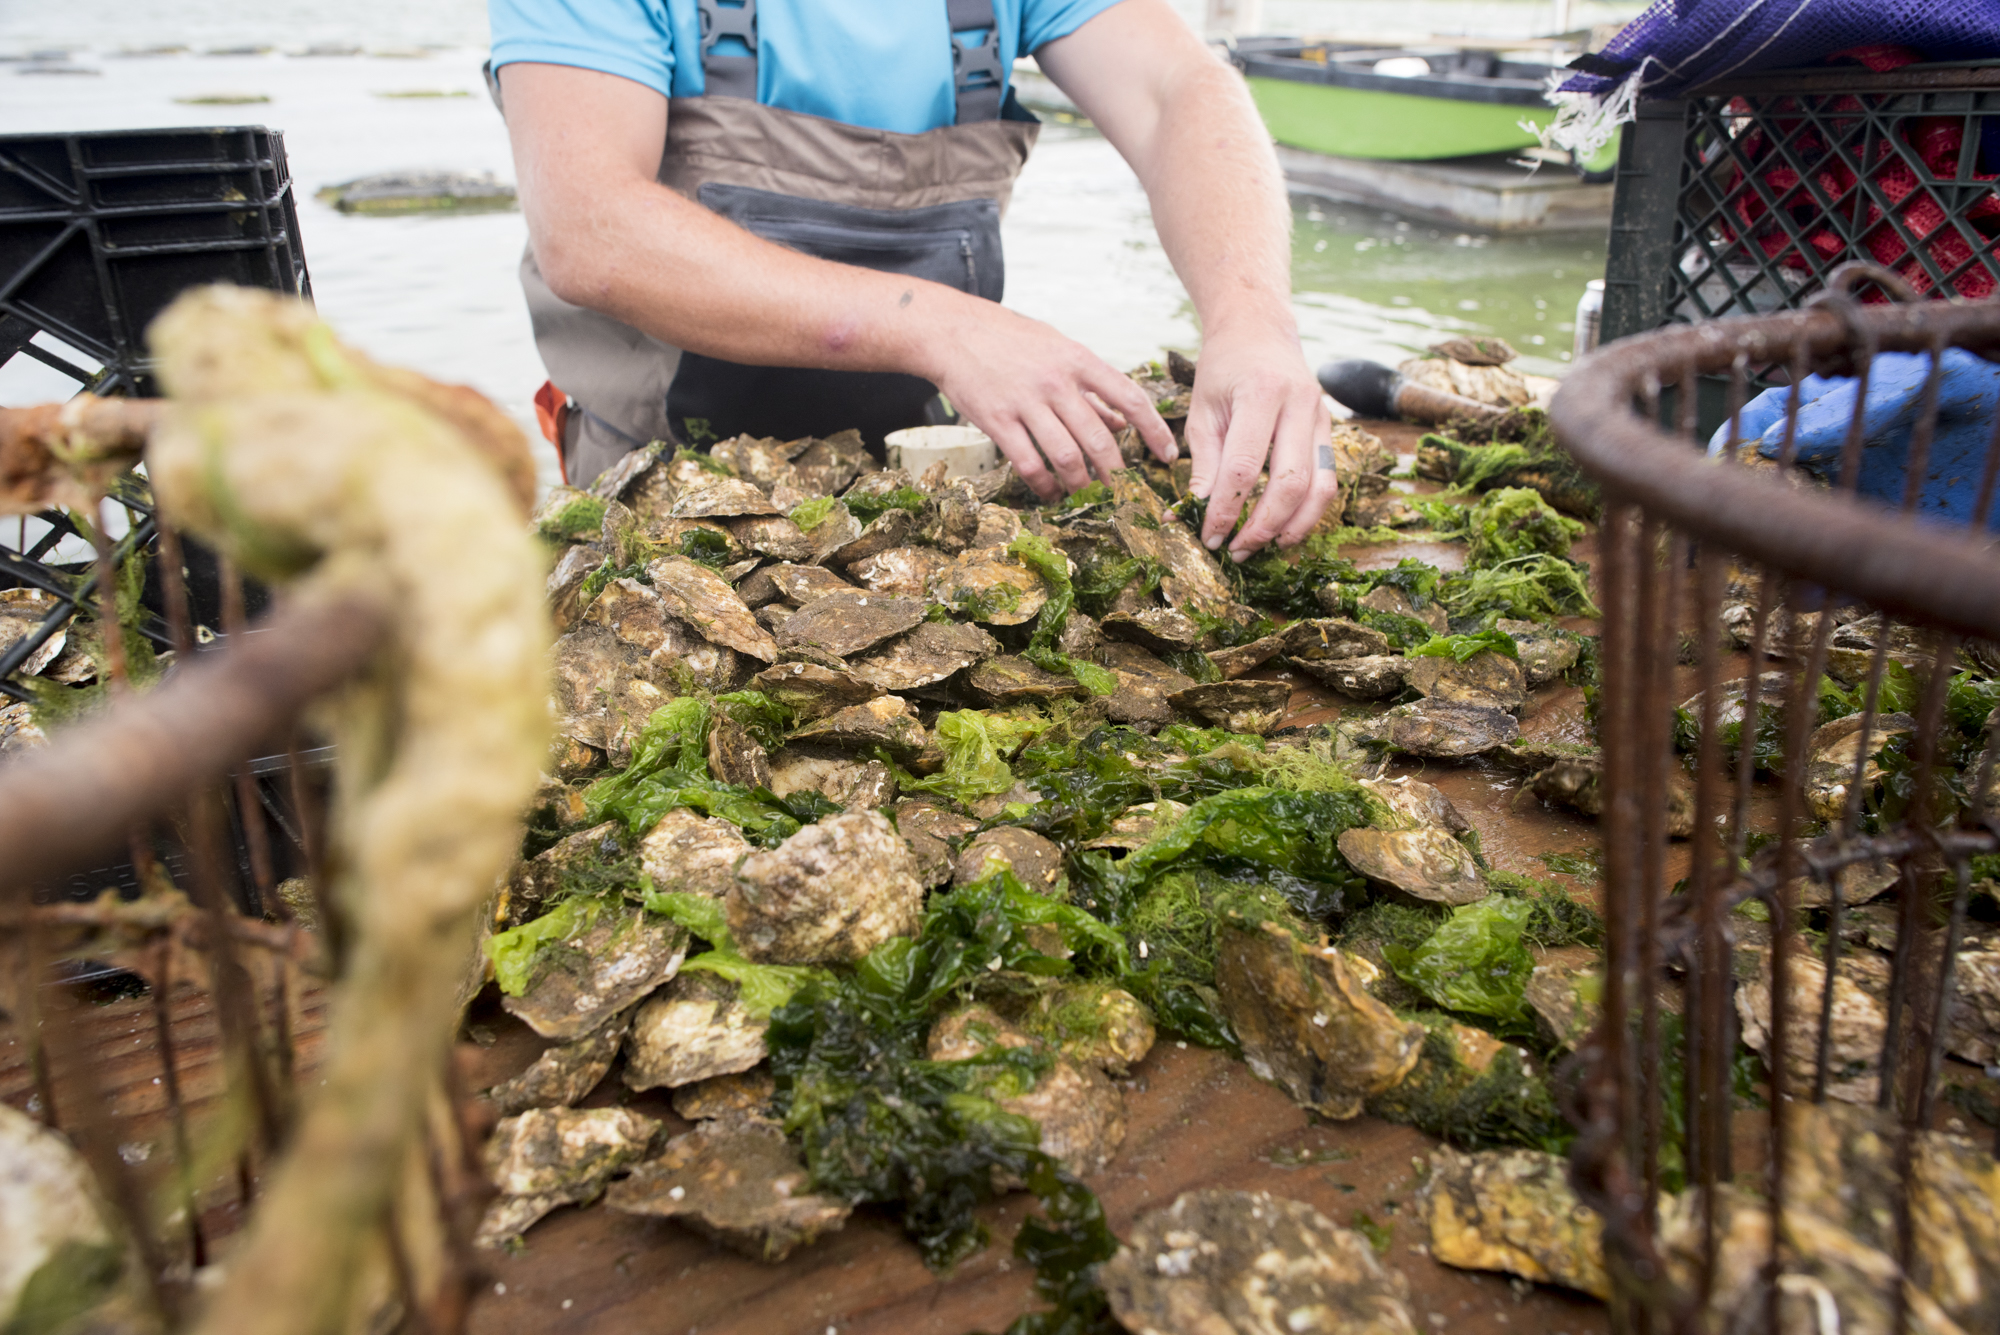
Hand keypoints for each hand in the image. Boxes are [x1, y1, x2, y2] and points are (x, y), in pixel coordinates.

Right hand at [920, 298, 1175, 500]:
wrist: (953, 331)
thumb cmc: (1011, 339)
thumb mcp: (1059, 349)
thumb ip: (1092, 387)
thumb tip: (1121, 422)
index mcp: (1078, 359)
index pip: (1130, 398)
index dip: (1154, 430)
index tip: (1168, 455)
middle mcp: (1056, 382)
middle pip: (1099, 438)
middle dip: (1116, 473)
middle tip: (1124, 493)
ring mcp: (1026, 402)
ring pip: (1067, 456)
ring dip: (1082, 485)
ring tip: (1087, 497)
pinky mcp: (997, 421)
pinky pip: (1030, 464)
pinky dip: (1045, 485)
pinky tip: (1051, 493)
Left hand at [1183, 325, 1338, 559]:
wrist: (1259, 329)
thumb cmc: (1224, 368)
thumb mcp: (1203, 410)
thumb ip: (1204, 463)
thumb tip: (1191, 513)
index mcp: (1261, 393)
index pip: (1244, 466)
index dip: (1226, 509)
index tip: (1209, 536)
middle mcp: (1300, 404)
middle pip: (1290, 483)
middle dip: (1262, 526)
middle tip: (1236, 550)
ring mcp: (1321, 417)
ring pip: (1321, 487)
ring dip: (1293, 526)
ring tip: (1264, 547)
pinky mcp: (1329, 429)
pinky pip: (1328, 479)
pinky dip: (1310, 510)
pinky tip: (1285, 527)